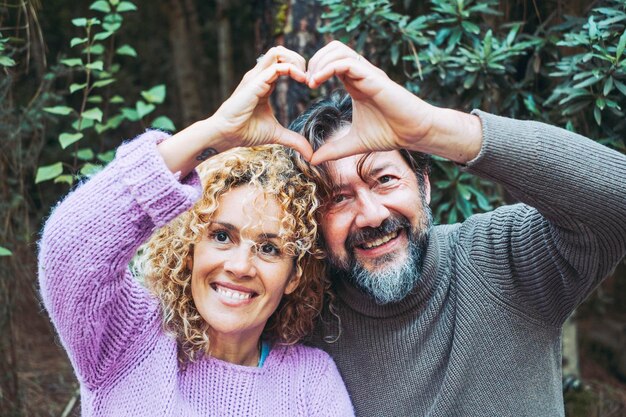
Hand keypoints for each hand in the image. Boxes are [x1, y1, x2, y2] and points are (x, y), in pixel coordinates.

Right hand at [211, 46, 312, 158]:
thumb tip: (309, 153)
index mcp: (264, 82)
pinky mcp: (255, 83)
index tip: (309, 84)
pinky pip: (276, 67)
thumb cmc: (246, 132)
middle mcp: (259, 76)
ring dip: (295, 60)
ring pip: (277, 52)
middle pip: (280, 51)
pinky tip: (301, 80)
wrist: (227, 135)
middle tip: (309, 78)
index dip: (298, 68)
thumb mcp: (276, 134)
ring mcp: (256, 77)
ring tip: (304, 77)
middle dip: (298, 59)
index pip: (282, 61)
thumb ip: (294, 139)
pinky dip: (292, 69)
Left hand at [306, 41, 481, 164]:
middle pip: (332, 48)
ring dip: (319, 62)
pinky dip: (329, 67)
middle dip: (314, 60)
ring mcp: (367, 73)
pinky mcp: (374, 77)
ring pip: (338, 49)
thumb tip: (312, 160)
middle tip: (305, 81)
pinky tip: (318, 82)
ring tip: (310, 82)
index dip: (313, 69)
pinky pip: (347, 62)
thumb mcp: (354, 144)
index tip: (304, 87)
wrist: (414, 133)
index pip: (330, 61)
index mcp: (354, 83)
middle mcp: (360, 74)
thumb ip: (333, 150)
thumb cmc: (389, 134)